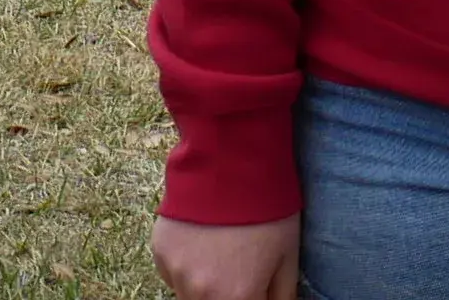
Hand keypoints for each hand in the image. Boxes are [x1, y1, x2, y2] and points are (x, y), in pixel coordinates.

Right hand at [152, 212, 299, 299]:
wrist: (230, 161)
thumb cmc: (266, 208)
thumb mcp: (288, 255)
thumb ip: (283, 295)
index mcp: (237, 298)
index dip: (252, 296)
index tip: (255, 284)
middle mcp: (201, 293)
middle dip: (228, 294)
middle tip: (239, 267)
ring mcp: (177, 274)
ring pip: (189, 296)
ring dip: (205, 285)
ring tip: (222, 252)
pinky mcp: (160, 254)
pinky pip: (173, 275)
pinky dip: (187, 268)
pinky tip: (203, 241)